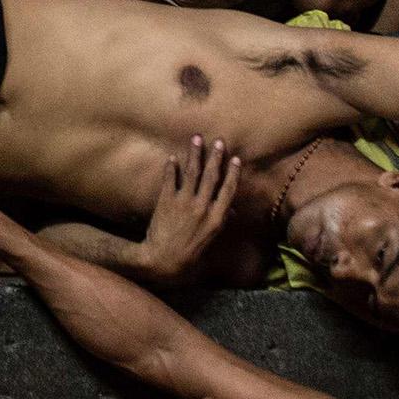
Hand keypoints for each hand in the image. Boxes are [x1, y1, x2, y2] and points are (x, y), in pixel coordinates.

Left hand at [137, 135, 240, 283]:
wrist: (162, 259)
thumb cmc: (188, 252)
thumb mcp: (210, 238)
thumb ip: (221, 220)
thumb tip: (232, 209)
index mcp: (216, 218)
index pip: (228, 190)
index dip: (232, 173)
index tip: (235, 158)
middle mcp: (202, 208)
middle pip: (211, 177)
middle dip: (215, 157)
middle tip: (218, 141)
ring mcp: (184, 203)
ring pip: (192, 173)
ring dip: (195, 154)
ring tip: (196, 139)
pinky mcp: (166, 201)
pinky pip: (170, 179)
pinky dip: (172, 167)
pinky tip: (173, 157)